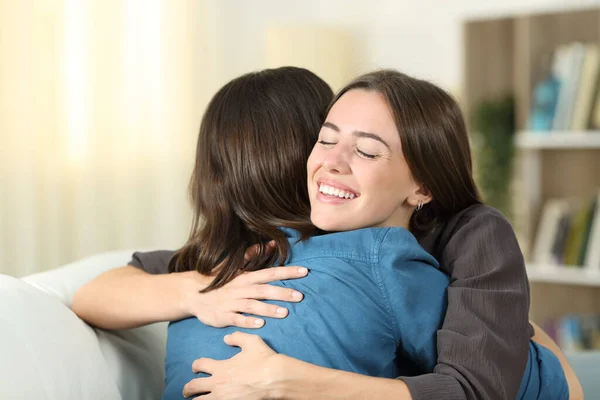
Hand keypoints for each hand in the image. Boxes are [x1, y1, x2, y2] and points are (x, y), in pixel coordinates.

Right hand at [182, 266, 307, 328]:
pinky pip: (237, 319)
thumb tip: (271, 243)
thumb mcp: (233, 267)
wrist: (191, 293)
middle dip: (282, 293)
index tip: (304, 271)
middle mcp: (240, 289)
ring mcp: (231, 303)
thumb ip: (252, 255)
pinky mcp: (223, 316)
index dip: (287, 272)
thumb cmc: (217, 281)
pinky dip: (248, 321)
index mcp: (245, 276)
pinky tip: (261, 324)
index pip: (270, 273)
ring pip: (252, 305)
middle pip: (264, 290)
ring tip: (285, 313)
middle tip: (300, 296)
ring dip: (268, 309)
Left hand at [183, 332, 281, 398]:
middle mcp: (218, 384)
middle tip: (186, 391)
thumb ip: (237, 337)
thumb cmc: (264, 360)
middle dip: (187, 389)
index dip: (195, 365)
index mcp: (220, 368)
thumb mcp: (251, 341)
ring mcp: (223, 398)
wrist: (275, 378)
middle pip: (194, 387)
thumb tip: (227, 338)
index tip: (195, 368)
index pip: (200, 365)